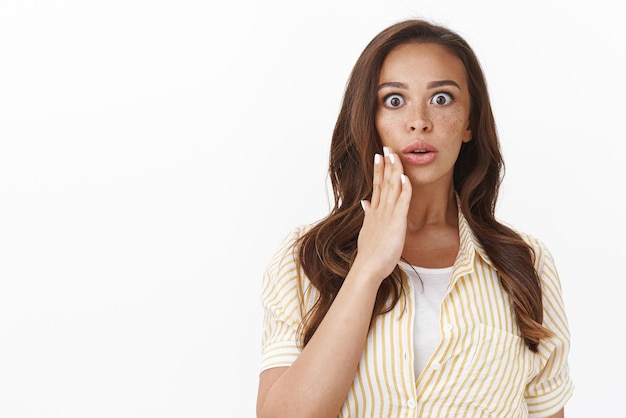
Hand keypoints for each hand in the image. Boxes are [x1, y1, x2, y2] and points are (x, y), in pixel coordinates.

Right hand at [354, 147, 411, 283]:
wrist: (367, 267)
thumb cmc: (370, 254)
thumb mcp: (367, 230)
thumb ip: (368, 215)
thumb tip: (365, 203)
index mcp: (373, 212)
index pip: (376, 186)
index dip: (378, 169)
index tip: (379, 155)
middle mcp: (379, 210)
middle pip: (383, 182)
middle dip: (386, 163)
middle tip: (386, 146)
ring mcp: (387, 215)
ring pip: (391, 188)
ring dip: (394, 170)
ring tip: (394, 154)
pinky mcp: (396, 222)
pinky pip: (401, 202)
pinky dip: (404, 189)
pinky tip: (404, 176)